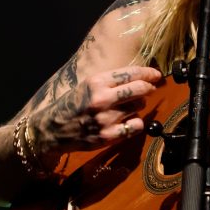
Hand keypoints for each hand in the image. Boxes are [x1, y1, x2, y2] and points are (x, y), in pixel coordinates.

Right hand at [28, 66, 162, 154]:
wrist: (52, 129)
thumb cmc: (72, 105)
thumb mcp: (87, 85)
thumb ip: (110, 81)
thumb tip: (139, 77)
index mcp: (96, 82)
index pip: (130, 73)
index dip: (148, 73)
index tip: (156, 74)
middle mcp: (101, 99)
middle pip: (139, 89)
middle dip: (149, 87)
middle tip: (151, 88)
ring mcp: (105, 119)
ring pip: (139, 107)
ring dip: (139, 105)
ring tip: (130, 106)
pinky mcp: (108, 136)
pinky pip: (135, 126)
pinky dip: (136, 122)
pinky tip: (129, 121)